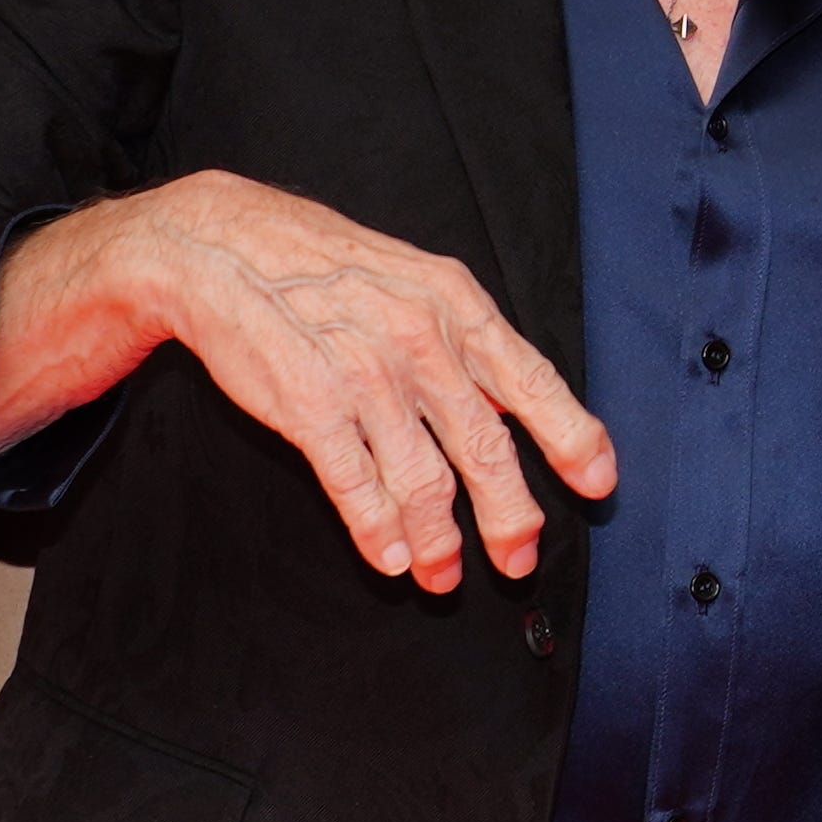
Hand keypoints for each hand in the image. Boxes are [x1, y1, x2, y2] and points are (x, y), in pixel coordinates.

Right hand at [0, 170, 615, 590]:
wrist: (223, 247)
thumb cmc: (329, 270)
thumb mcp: (416, 281)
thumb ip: (467, 346)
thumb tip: (515, 414)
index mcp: (457, 306)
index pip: (532, 382)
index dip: (572, 438)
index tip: (599, 483)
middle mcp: (420, 341)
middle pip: (484, 447)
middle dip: (510, 515)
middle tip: (520, 558)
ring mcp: (365, 374)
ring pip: (422, 479)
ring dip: (438, 540)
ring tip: (444, 574)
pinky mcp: (309, 405)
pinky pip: (356, 484)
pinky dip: (377, 532)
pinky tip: (390, 559)